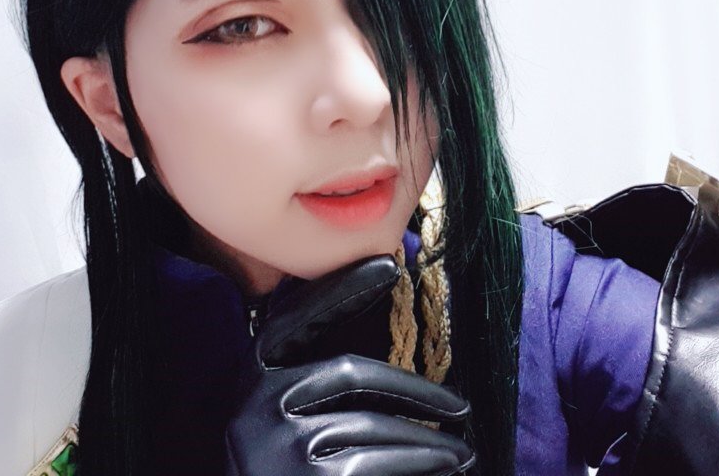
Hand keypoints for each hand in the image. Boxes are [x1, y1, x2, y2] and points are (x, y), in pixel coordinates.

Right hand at [225, 255, 474, 474]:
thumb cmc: (284, 460)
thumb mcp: (283, 408)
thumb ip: (316, 372)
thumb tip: (386, 326)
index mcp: (256, 371)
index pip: (300, 318)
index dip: (343, 288)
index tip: (389, 264)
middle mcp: (260, 401)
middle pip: (350, 373)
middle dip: (416, 390)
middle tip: (461, 408)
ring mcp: (281, 443)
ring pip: (374, 426)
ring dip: (429, 441)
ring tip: (461, 453)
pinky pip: (378, 464)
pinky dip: (418, 465)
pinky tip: (441, 471)